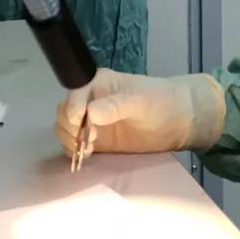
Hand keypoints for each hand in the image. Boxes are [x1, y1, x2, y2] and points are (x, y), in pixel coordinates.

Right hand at [55, 68, 226, 157]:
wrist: (176, 121)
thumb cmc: (159, 101)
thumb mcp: (139, 100)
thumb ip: (115, 105)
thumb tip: (90, 114)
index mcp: (96, 83)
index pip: (74, 93)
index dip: (72, 108)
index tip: (79, 123)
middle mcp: (88, 101)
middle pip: (63, 113)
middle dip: (69, 127)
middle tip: (90, 139)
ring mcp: (90, 122)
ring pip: (64, 130)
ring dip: (70, 140)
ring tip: (89, 148)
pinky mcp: (95, 141)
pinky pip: (74, 146)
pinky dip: (74, 151)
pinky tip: (88, 155)